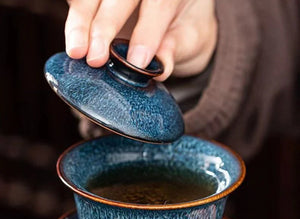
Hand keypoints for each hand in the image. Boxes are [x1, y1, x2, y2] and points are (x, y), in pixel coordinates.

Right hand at [65, 0, 216, 80]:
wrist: (176, 18)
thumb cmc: (184, 28)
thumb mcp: (190, 40)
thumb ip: (175, 49)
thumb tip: (160, 67)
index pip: (158, 4)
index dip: (147, 32)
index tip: (137, 63)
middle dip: (103, 27)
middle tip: (95, 59)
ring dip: (80, 23)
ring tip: (76, 52)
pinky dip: (76, 17)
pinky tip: (73, 39)